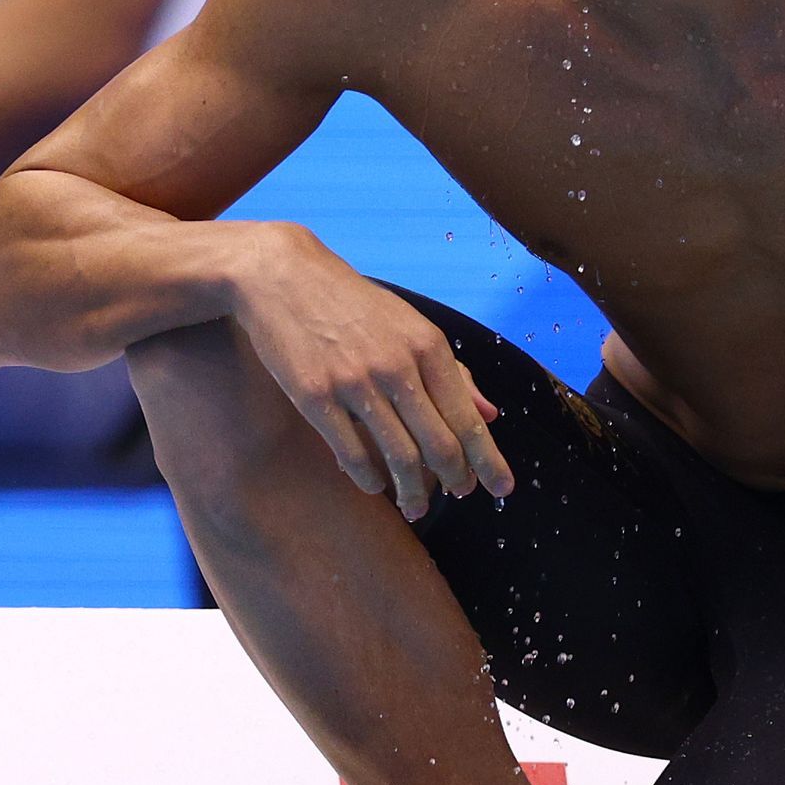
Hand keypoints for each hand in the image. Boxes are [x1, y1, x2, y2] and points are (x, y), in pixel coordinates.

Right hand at [232, 228, 512, 518]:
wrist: (283, 277)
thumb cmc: (354, 304)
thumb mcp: (411, 325)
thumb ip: (453, 371)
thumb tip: (490, 415)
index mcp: (428, 346)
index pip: (467, 418)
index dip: (487, 461)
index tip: (501, 490)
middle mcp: (397, 366)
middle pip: (439, 445)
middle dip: (456, 480)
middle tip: (460, 496)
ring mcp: (355, 383)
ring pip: (399, 457)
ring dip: (413, 492)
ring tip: (416, 507)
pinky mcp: (315, 397)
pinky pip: (351, 454)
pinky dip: (369, 480)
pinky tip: (376, 487)